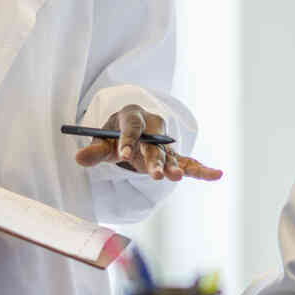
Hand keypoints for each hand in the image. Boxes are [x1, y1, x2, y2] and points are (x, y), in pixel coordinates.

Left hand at [71, 104, 222, 181]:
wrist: (129, 129)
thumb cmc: (113, 135)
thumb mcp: (101, 141)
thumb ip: (94, 151)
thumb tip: (78, 158)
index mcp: (133, 116)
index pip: (131, 128)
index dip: (127, 141)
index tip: (123, 155)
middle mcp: (153, 127)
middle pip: (153, 145)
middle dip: (153, 159)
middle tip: (154, 174)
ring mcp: (164, 142)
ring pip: (169, 155)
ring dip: (173, 167)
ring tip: (176, 177)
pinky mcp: (173, 155)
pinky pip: (188, 161)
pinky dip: (201, 170)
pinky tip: (217, 174)